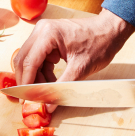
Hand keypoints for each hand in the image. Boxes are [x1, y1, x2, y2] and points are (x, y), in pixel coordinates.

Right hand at [13, 8, 134, 111]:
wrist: (111, 30)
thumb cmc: (100, 44)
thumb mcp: (80, 69)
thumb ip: (61, 88)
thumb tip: (48, 106)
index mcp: (47, 34)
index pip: (28, 63)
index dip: (26, 83)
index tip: (25, 100)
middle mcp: (40, 31)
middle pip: (23, 61)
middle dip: (27, 81)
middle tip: (31, 99)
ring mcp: (42, 34)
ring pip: (28, 61)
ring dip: (34, 78)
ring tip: (45, 91)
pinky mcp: (46, 39)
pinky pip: (37, 59)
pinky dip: (41, 72)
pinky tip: (51, 82)